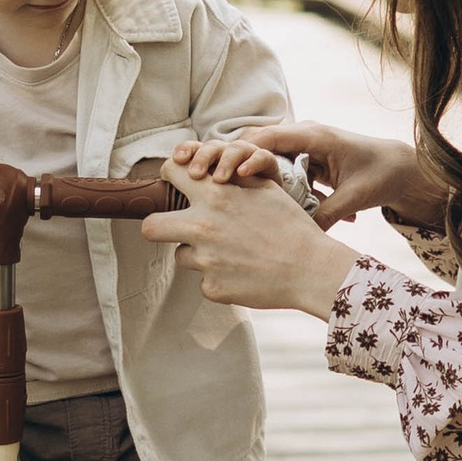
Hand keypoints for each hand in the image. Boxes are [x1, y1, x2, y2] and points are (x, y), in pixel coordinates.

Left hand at [143, 168, 352, 321]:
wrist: (311, 269)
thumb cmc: (292, 227)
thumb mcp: (265, 189)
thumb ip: (234, 179)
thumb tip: (213, 173)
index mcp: (216, 194)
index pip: (170, 173)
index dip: (171, 177)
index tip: (176, 184)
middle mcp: (203, 225)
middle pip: (151, 226)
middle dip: (159, 226)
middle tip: (176, 228)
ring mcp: (205, 260)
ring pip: (183, 256)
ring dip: (199, 254)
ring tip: (230, 254)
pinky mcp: (213, 287)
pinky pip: (204, 281)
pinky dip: (219, 278)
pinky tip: (242, 273)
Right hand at [178, 121, 451, 233]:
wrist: (397, 165)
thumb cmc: (379, 175)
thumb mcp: (356, 196)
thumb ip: (329, 215)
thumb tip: (304, 241)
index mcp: (315, 137)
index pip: (269, 138)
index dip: (242, 154)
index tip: (222, 175)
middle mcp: (300, 134)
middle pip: (250, 139)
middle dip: (220, 154)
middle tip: (195, 172)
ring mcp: (293, 144)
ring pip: (249, 147)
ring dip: (222, 160)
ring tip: (193, 174)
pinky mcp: (291, 156)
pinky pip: (257, 158)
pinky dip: (236, 167)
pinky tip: (213, 185)